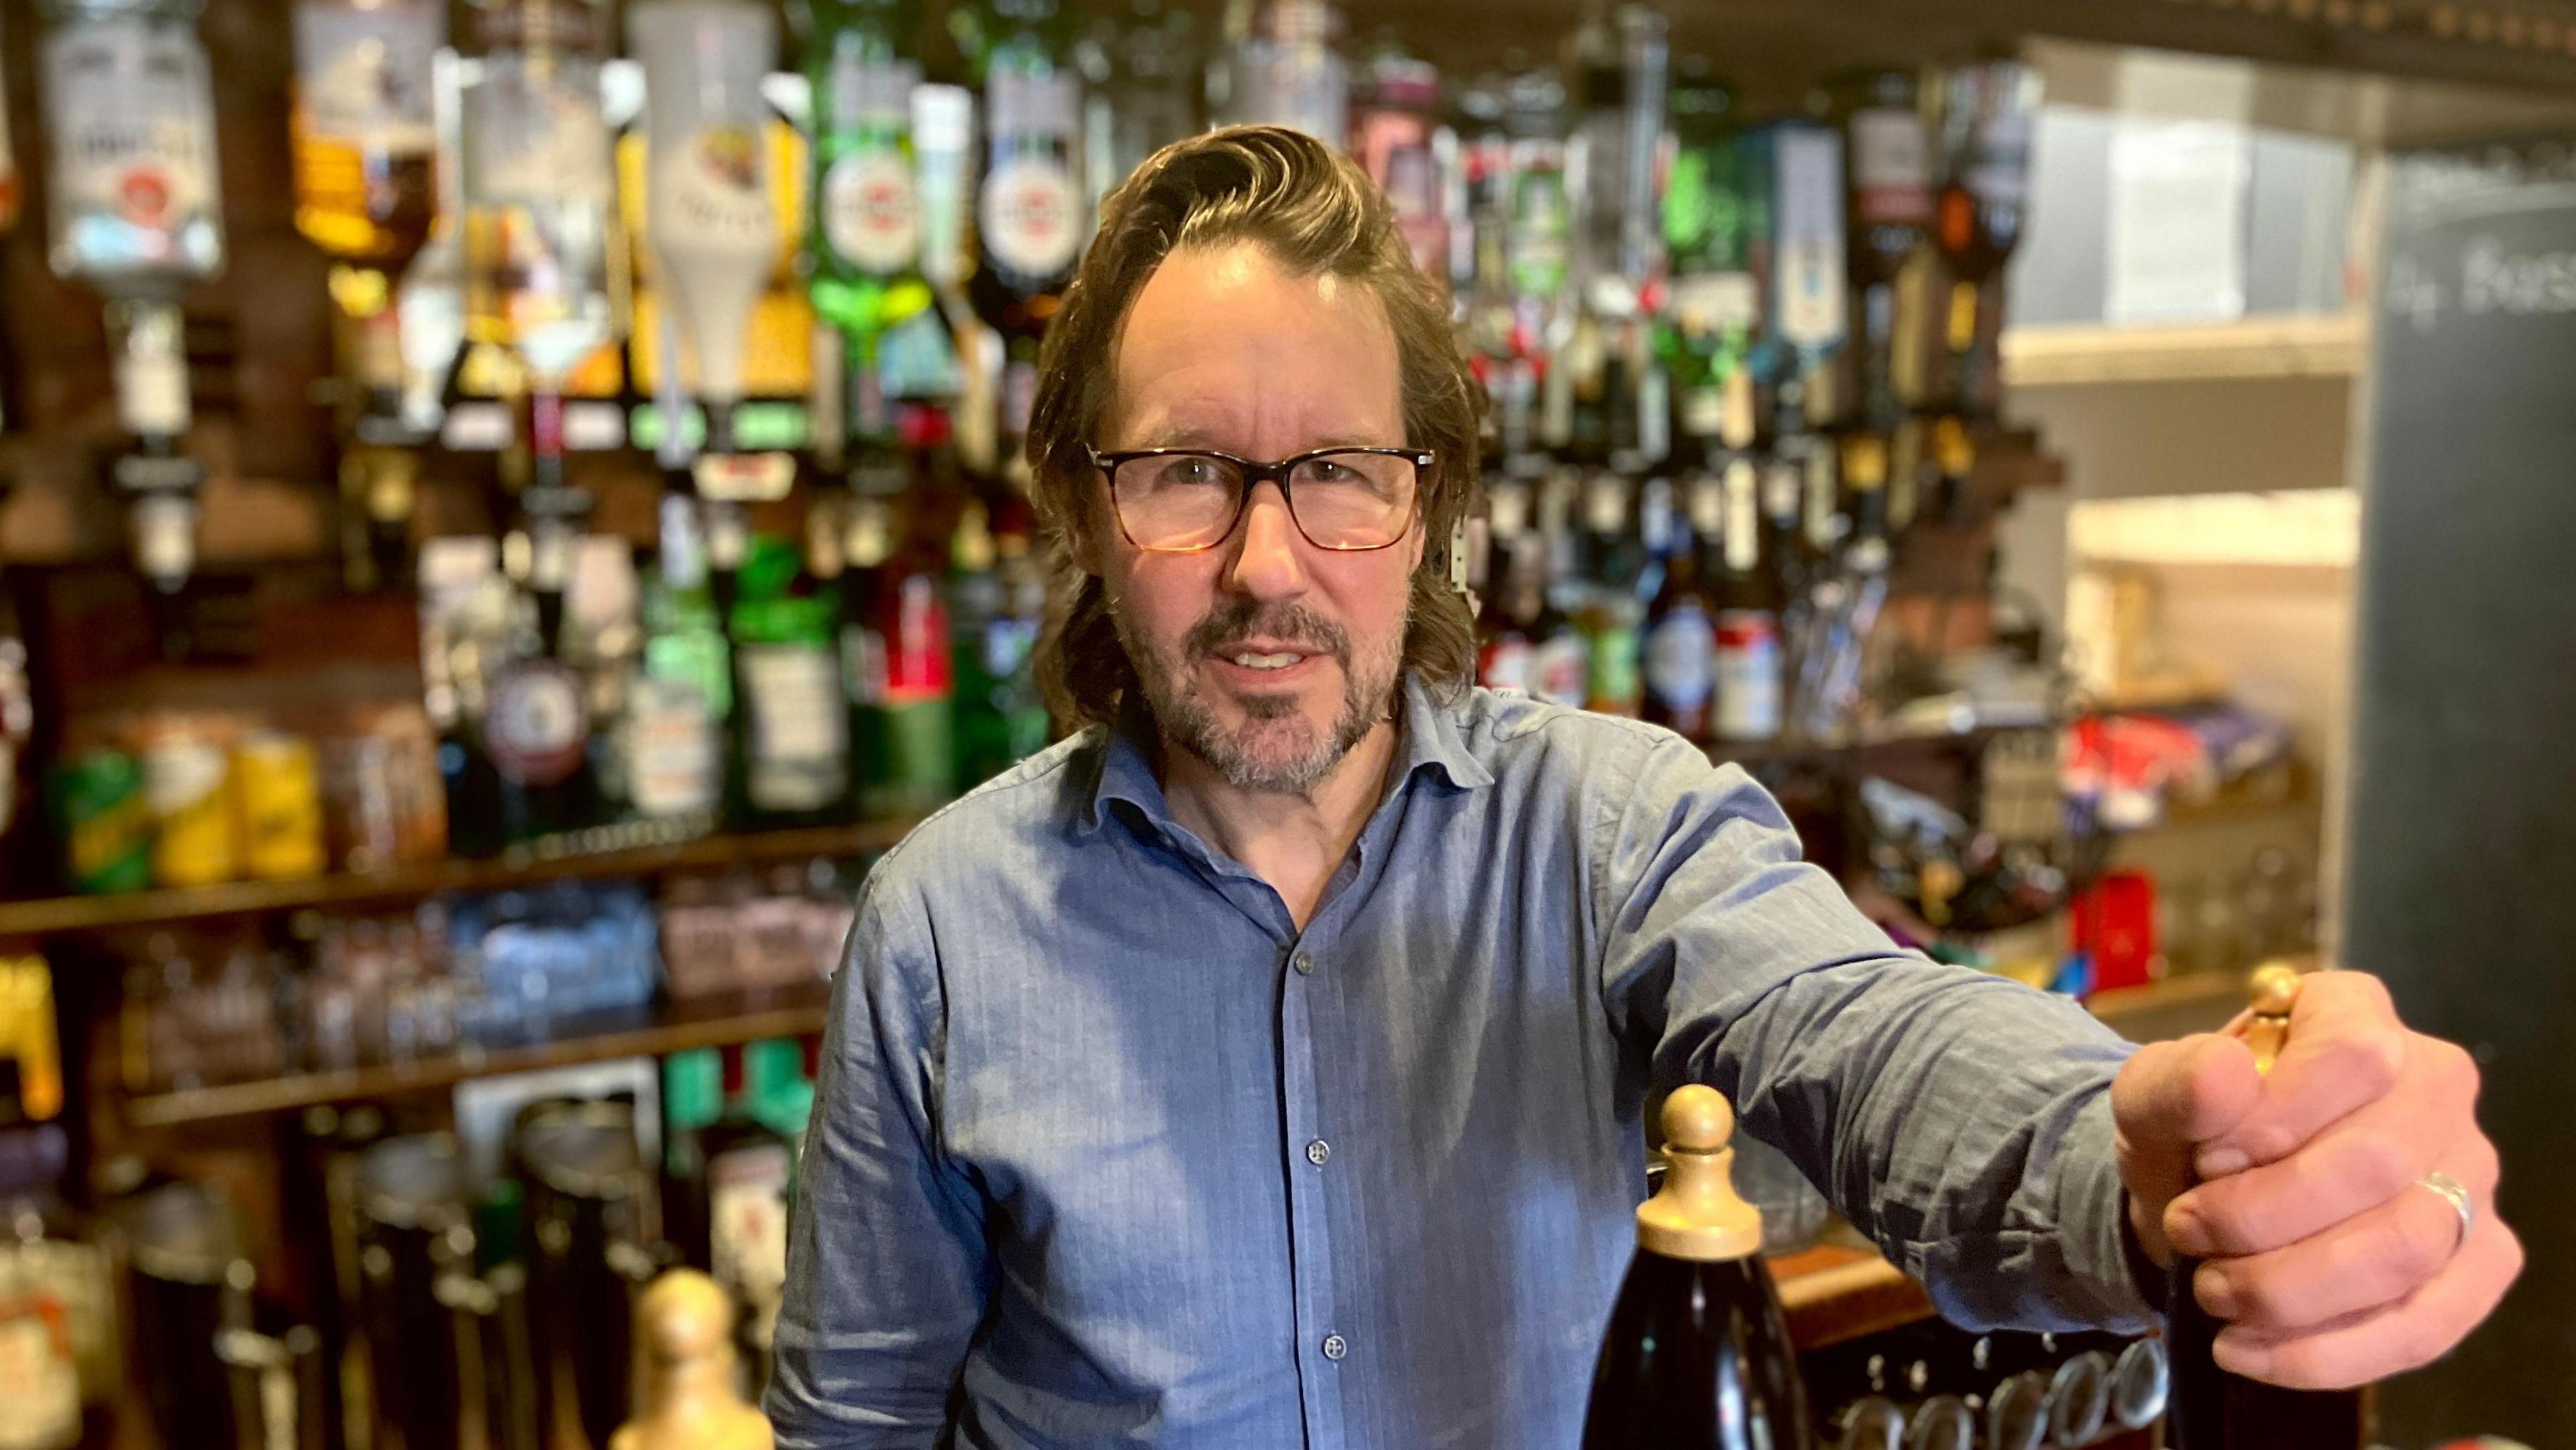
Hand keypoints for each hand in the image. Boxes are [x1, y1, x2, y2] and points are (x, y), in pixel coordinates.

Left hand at [2110, 970, 2519, 1388]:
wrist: (2200, 1199)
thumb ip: (2175, 1081)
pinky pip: (2427, 1322)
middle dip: (2265, 1217)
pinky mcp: (2478, 1261)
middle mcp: (2435, 1085)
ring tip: (2215, 1291)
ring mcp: (2468, 1175)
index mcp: (2356, 1014)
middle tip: (2190, 1231)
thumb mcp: (2152, 1097)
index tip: (2205, 1160)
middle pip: (2379, 1164)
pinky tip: (2248, 1349)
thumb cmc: (2191, 1132)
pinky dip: (2327, 1351)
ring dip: (2293, 1288)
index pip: (2353, 1057)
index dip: (2274, 1118)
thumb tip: (2226, 1075)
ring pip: (2408, 1249)